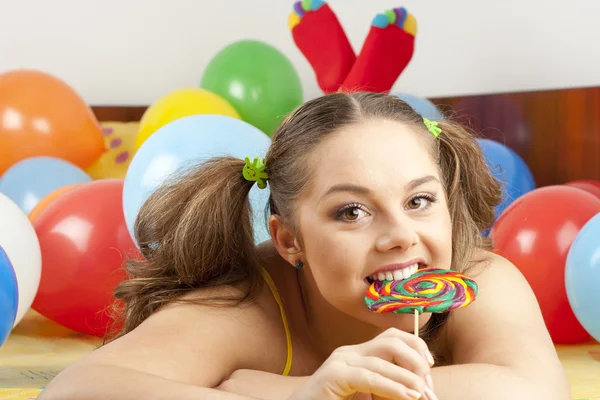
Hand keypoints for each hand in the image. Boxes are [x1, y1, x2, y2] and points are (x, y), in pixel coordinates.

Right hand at [287, 328, 436, 399]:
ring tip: (421, 394)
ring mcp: (340, 361)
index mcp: (359, 356)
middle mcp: (350, 353)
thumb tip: (421, 392)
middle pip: (392, 340)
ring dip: (408, 376)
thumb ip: (389, 391)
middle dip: (415, 359)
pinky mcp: (333, 375)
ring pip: (383, 356)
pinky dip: (391, 386)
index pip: (394, 339)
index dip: (417, 352)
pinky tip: (408, 396)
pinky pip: (368, 376)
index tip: (429, 379)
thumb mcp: (369, 397)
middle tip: (427, 385)